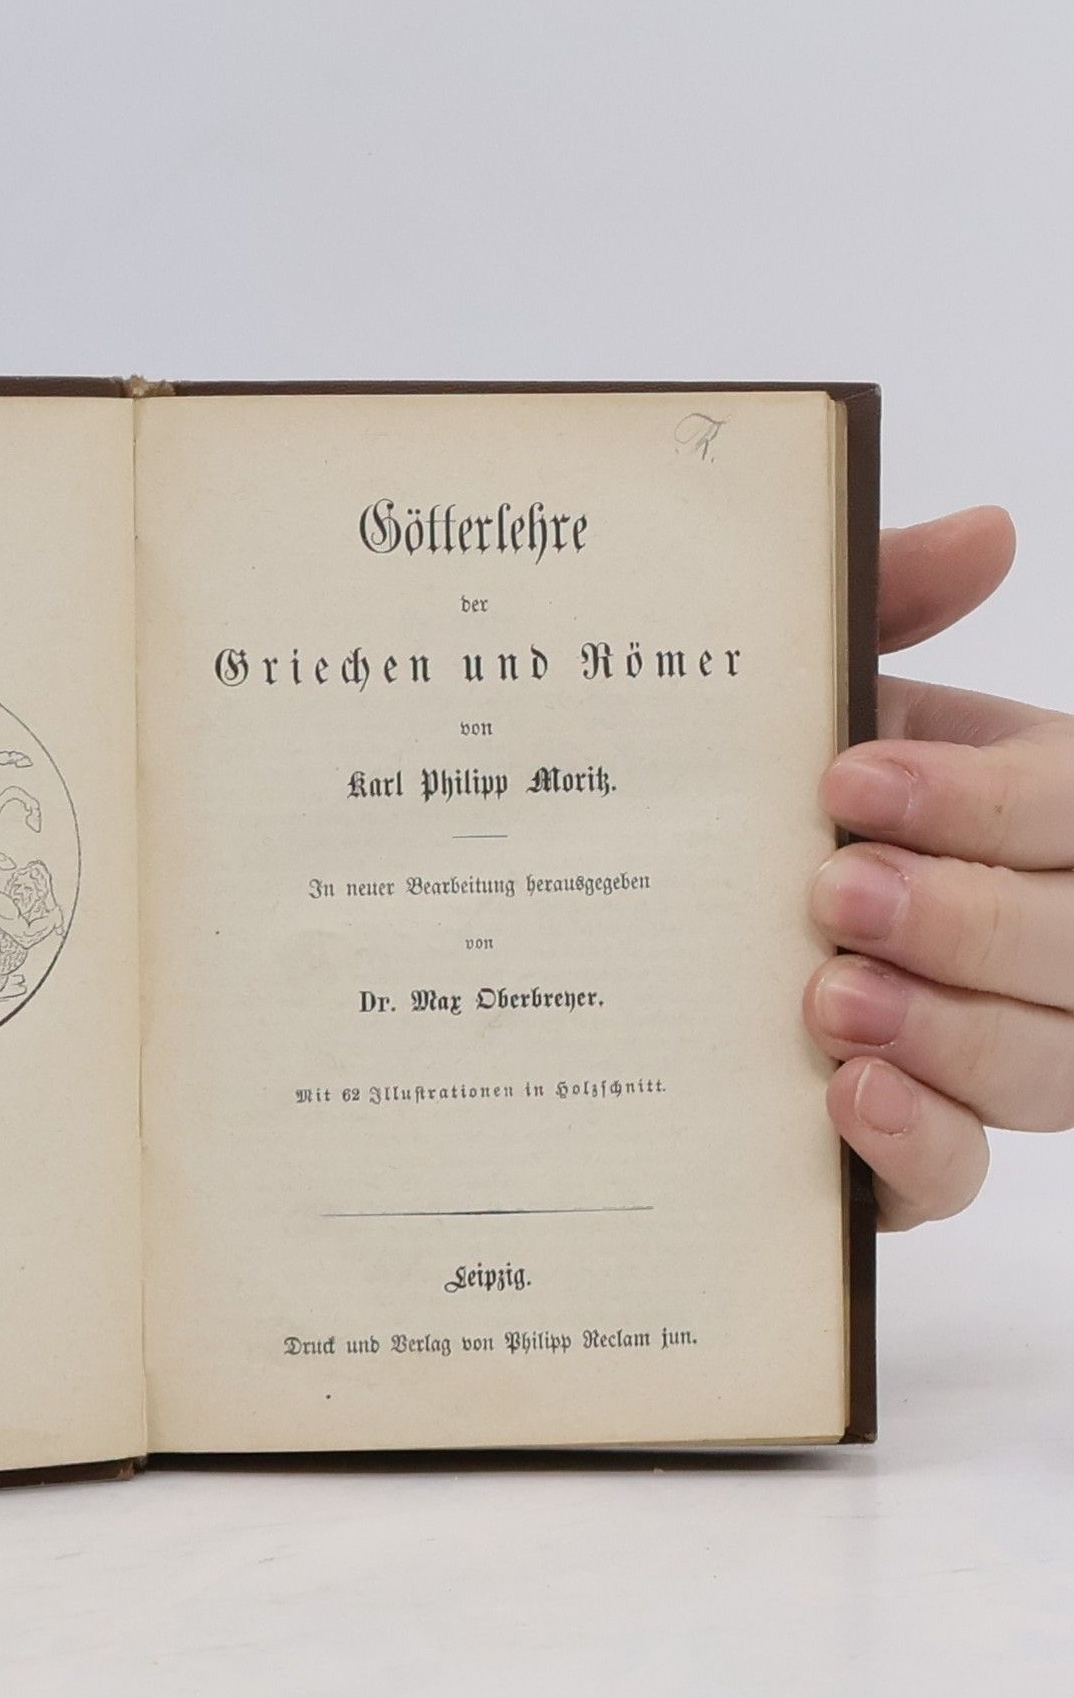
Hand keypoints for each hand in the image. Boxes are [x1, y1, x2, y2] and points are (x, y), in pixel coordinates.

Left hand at [802, 505, 1062, 1228]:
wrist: (664, 915)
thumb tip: (989, 528)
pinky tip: (850, 1098)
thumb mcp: (813, 695)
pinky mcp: (926, 1146)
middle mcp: (1046, 934)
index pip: (1071, 811)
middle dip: (964, 921)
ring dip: (948, 1033)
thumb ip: (882, 603)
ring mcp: (999, 1048)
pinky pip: (969, 1170)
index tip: (847, 779)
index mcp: (1036, 812)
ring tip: (830, 998)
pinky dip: (922, 1142)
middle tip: (834, 891)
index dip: (979, 802)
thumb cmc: (774, 796)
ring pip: (1049, 1067)